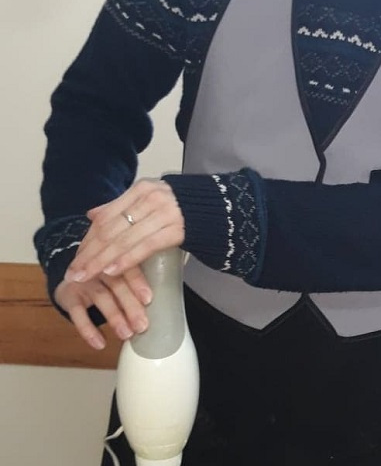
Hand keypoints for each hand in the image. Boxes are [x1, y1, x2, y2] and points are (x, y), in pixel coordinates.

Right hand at [55, 267, 152, 349]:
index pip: (129, 268)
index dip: (138, 283)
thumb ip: (135, 285)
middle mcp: (100, 267)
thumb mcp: (120, 275)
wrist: (73, 275)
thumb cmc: (106, 278)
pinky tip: (99, 343)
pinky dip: (88, 330)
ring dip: (114, 317)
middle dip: (130, 306)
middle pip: (117, 284)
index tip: (149, 299)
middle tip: (142, 325)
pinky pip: (78, 313)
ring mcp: (83, 279)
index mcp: (117, 259)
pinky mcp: (68, 295)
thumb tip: (162, 308)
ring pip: (101, 296)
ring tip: (126, 334)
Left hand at [64, 178, 184, 287]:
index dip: (88, 240)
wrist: (221, 209)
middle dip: (90, 254)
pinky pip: (145, 246)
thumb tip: (91, 215)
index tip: (76, 259)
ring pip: (124, 239)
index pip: (105, 218)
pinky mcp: (175, 229)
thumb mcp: (148, 201)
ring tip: (86, 276)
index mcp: (140, 190)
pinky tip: (111, 271)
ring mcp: (163, 213)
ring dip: (101, 260)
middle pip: (110, 230)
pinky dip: (126, 259)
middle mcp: (149, 198)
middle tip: (73, 273)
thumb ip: (120, 207)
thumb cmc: (181, 208)